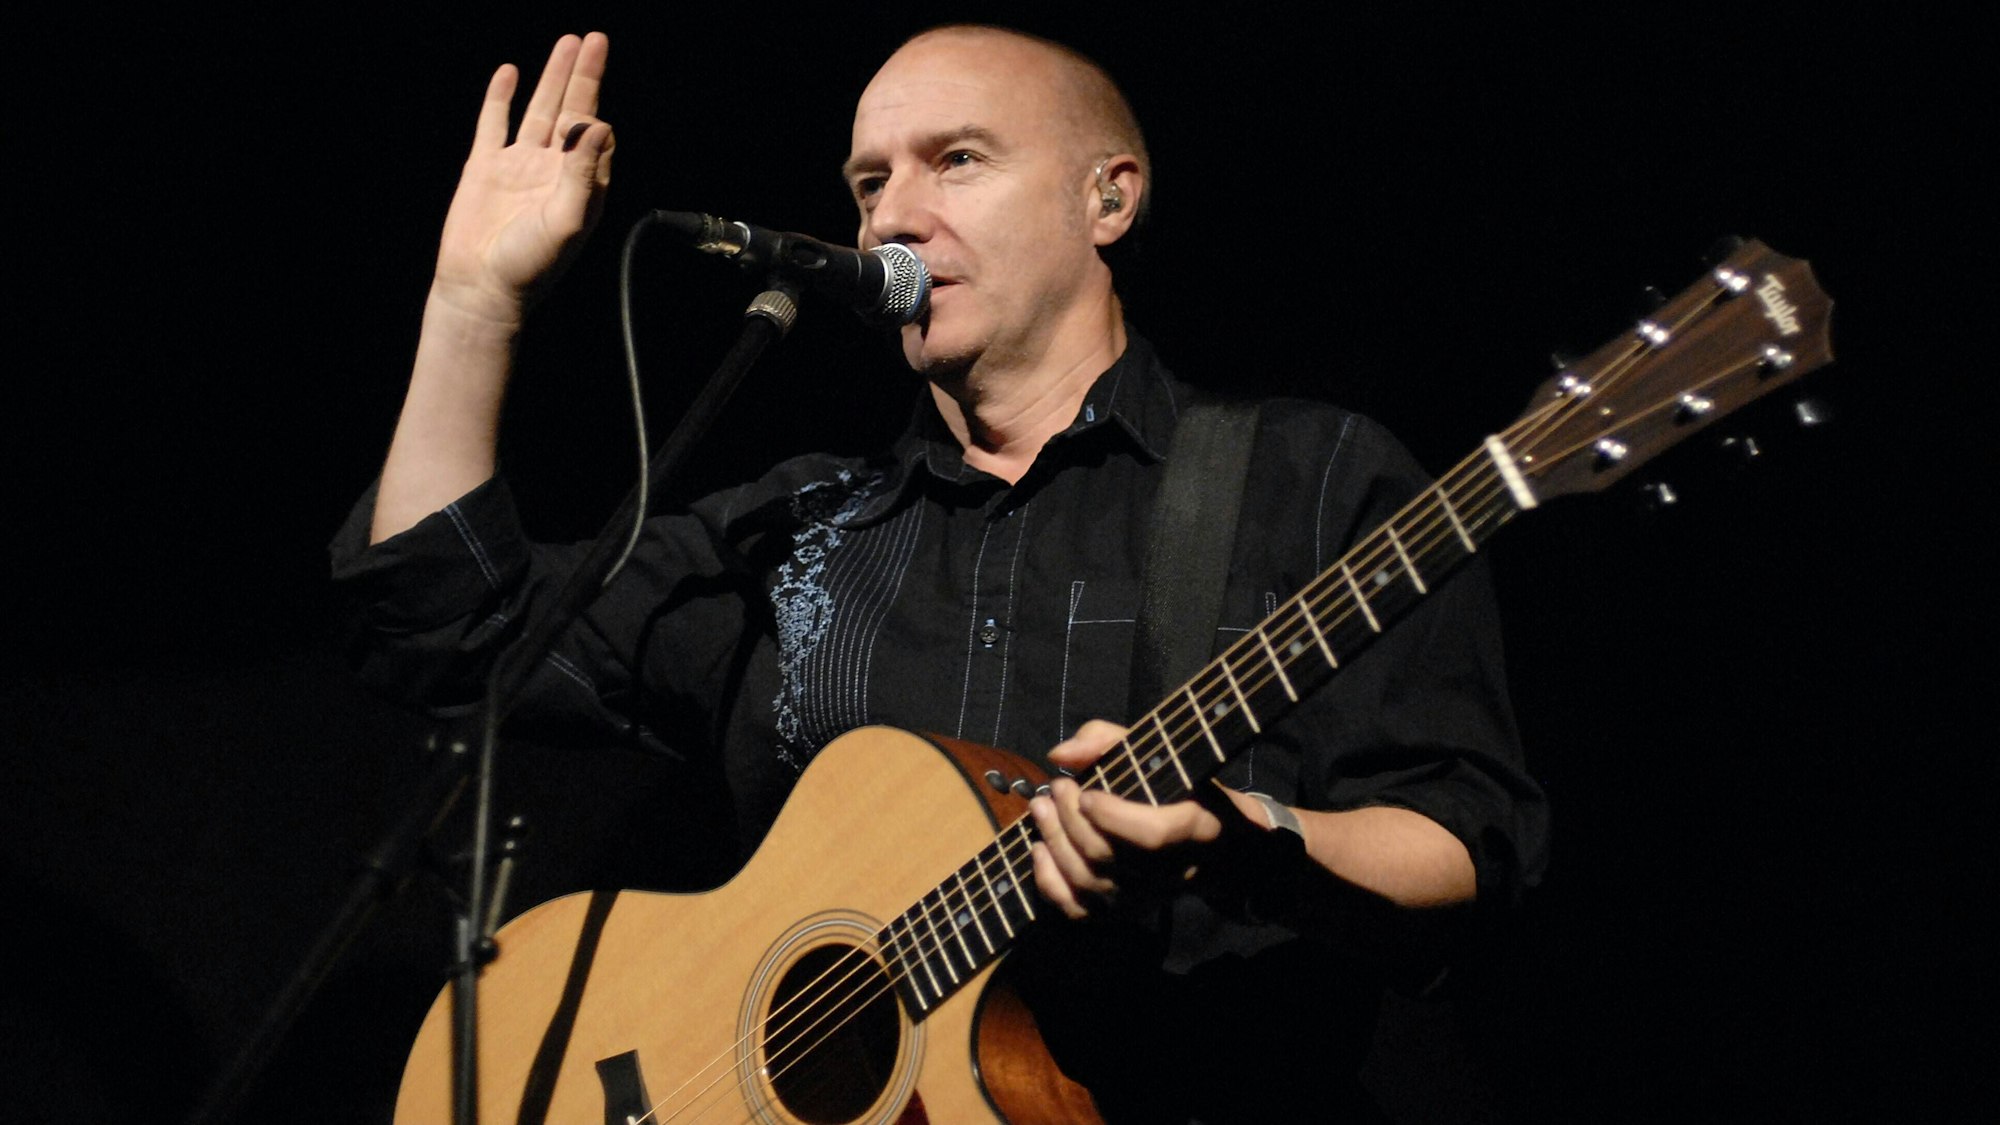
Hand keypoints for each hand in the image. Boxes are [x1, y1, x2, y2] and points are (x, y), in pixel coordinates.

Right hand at [431, 32, 614, 323]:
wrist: (481, 287)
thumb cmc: (531, 265)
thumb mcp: (567, 220)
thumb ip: (584, 172)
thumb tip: (601, 126)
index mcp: (580, 185)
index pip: (597, 136)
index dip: (598, 111)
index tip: (593, 107)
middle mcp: (553, 170)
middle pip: (573, 110)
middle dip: (584, 75)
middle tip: (596, 39)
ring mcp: (519, 166)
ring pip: (538, 109)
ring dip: (553, 77)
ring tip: (567, 43)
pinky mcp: (485, 167)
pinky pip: (494, 123)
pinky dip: (500, 97)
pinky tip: (510, 73)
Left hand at [1028, 719, 1262, 919]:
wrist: (1220, 850)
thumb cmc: (1185, 789)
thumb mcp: (1160, 753)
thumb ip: (1108, 741)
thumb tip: (1059, 754)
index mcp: (1194, 826)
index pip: (1151, 835)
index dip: (1111, 816)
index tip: (1085, 791)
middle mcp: (1171, 870)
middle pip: (1108, 856)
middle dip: (1069, 820)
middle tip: (1055, 788)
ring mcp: (1146, 896)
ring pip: (1089, 881)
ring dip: (1054, 841)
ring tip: (1041, 808)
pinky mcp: (1126, 911)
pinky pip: (1080, 909)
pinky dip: (1051, 883)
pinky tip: (1040, 850)